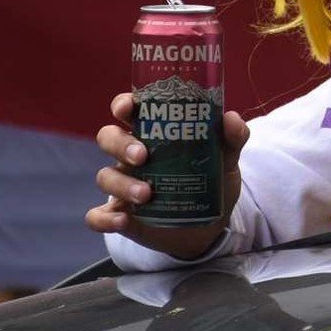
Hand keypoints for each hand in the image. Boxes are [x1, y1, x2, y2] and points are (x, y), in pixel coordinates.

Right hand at [86, 92, 248, 260]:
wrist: (212, 226)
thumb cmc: (212, 182)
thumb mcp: (226, 160)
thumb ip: (232, 138)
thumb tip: (231, 118)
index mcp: (154, 135)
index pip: (129, 111)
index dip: (123, 105)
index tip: (127, 108)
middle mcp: (132, 156)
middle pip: (109, 138)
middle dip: (120, 144)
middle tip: (143, 156)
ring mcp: (123, 186)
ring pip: (105, 176)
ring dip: (122, 184)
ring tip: (147, 194)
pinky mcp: (121, 215)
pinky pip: (98, 216)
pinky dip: (105, 218)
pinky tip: (124, 220)